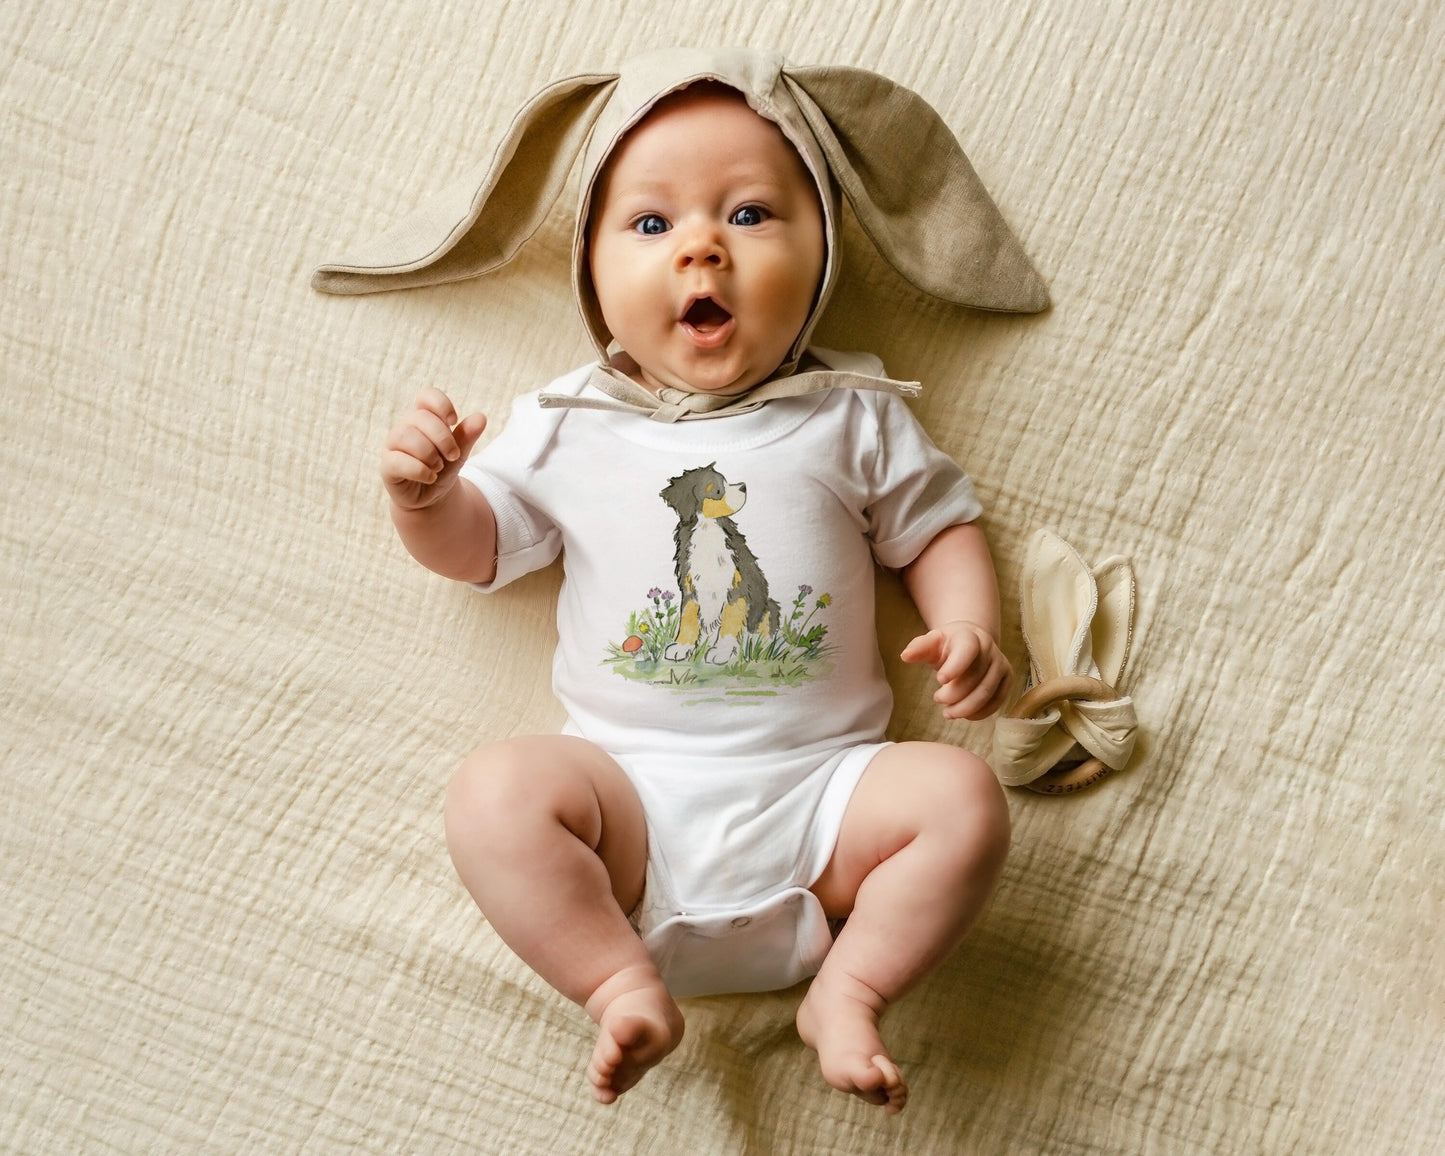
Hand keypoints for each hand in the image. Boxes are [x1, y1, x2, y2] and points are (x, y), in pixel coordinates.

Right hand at [381, 388, 487, 510]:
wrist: (432, 498)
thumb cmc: (443, 468)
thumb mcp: (459, 452)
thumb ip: (467, 435)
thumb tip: (481, 417)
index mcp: (423, 417)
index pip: (426, 396)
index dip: (441, 404)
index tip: (453, 421)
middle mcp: (405, 427)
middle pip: (420, 417)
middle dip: (443, 438)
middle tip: (454, 455)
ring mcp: (393, 446)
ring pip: (406, 436)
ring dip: (429, 453)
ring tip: (439, 467)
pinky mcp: (387, 466)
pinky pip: (397, 461)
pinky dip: (420, 470)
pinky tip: (431, 477)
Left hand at [900, 620, 1012, 720]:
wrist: (971, 642)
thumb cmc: (948, 645)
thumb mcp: (932, 642)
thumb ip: (919, 648)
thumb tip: (905, 656)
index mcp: (970, 637)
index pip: (967, 651)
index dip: (955, 668)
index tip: (939, 680)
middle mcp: (990, 649)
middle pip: (976, 678)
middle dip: (955, 694)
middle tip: (938, 699)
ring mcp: (1001, 664)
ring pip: (987, 692)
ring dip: (966, 707)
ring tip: (948, 713)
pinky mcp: (1007, 679)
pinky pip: (998, 700)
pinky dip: (981, 712)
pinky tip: (965, 715)